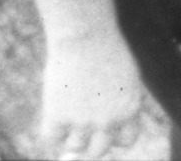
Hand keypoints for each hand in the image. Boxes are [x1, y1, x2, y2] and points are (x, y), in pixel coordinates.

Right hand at [37, 29, 144, 159]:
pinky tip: (54, 110)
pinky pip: (51, 138)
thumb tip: (95, 134)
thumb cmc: (105, 48)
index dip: (115, 134)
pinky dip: (51, 130)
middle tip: (82, 124)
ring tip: (69, 108)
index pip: (126, 141)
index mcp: (130, 110)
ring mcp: (83, 121)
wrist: (86, 32)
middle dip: (91, 142)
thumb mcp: (121, 76)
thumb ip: (114, 104)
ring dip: (70, 134)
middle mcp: (109, 121)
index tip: (105, 123)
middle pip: (98, 151)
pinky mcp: (58, 116)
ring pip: (74, 147)